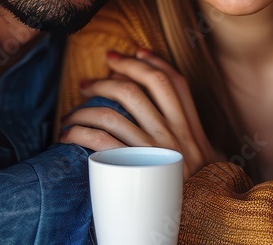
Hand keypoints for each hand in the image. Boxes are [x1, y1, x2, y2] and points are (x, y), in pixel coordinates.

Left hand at [58, 49, 223, 177]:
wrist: (203, 220)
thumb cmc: (198, 189)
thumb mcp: (204, 156)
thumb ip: (187, 132)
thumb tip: (160, 107)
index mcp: (192, 128)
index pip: (174, 82)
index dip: (152, 61)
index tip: (132, 51)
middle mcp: (176, 135)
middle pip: (142, 87)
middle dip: (113, 75)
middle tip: (88, 80)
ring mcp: (155, 152)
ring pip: (116, 112)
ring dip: (87, 108)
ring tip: (72, 112)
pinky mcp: (135, 169)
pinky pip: (101, 141)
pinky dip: (80, 133)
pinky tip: (68, 136)